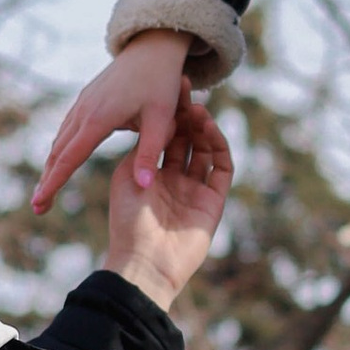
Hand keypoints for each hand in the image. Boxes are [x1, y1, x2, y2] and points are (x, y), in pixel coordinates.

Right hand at [33, 30, 189, 214]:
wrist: (153, 49)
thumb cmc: (161, 83)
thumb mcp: (162, 119)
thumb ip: (151, 153)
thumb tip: (144, 186)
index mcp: (99, 118)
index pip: (69, 158)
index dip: (53, 183)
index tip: (39, 204)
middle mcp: (84, 111)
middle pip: (57, 152)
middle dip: (47, 181)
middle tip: (38, 209)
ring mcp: (82, 103)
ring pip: (59, 140)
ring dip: (50, 166)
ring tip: (45, 191)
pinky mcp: (86, 99)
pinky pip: (66, 128)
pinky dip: (59, 149)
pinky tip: (58, 161)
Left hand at [104, 86, 232, 308]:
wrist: (144, 260)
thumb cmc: (128, 221)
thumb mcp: (128, 176)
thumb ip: (144, 149)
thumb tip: (157, 122)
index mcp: (151, 176)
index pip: (164, 138)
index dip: (168, 115)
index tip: (168, 90)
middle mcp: (175, 181)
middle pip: (186, 140)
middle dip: (187, 115)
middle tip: (187, 91)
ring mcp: (195, 191)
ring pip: (205, 151)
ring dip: (202, 128)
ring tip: (198, 109)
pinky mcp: (213, 202)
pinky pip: (221, 169)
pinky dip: (218, 147)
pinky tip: (209, 129)